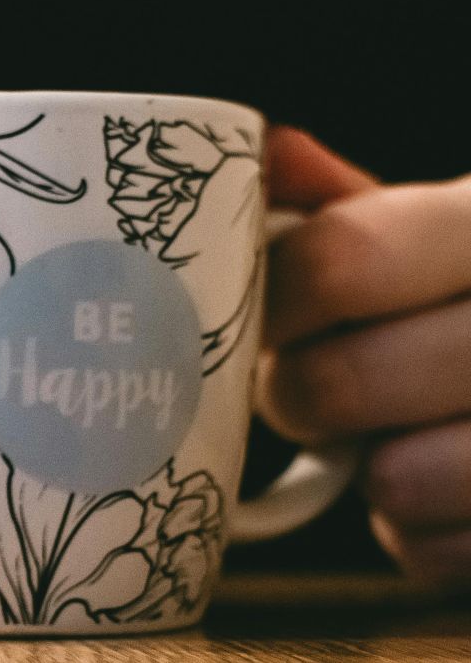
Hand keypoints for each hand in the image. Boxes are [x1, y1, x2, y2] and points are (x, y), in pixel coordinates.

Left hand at [257, 125, 470, 584]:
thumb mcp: (448, 230)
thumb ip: (356, 205)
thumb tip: (263, 154)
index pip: (339, 261)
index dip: (272, 302)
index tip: (257, 318)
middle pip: (338, 384)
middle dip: (297, 394)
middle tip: (306, 387)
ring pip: (394, 481)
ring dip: (366, 469)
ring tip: (386, 435)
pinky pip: (431, 552)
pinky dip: (417, 532)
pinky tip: (443, 490)